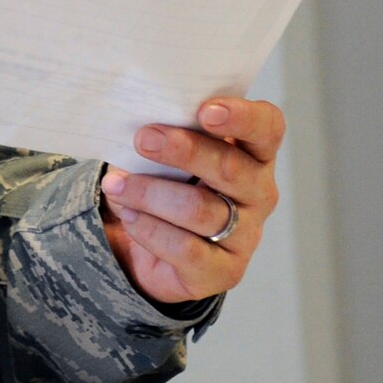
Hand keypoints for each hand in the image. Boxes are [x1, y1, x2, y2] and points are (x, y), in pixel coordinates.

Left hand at [100, 97, 283, 305]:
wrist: (155, 246)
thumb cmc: (167, 181)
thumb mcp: (169, 152)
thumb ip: (168, 131)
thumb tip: (138, 121)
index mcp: (252, 154)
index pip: (267, 128)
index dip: (243, 118)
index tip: (205, 110)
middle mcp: (258, 194)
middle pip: (230, 169)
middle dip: (183, 151)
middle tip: (143, 139)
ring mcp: (246, 236)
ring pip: (201, 210)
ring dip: (150, 194)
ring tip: (115, 185)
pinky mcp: (225, 272)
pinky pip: (187, 249)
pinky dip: (150, 229)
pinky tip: (129, 215)